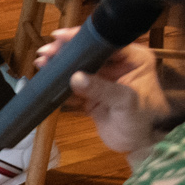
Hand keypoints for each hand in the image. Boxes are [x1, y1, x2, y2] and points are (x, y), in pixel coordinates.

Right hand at [40, 39, 171, 158]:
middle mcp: (118, 65)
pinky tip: (46, 80)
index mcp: (134, 59)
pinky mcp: (92, 94)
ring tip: (41, 63)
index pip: (106, 42)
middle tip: (46, 52)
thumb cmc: (143, 121)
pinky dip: (60, 84)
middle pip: (89, 53)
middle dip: (66, 52)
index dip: (83, 38)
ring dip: (60, 66)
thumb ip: (102, 88)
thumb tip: (75, 77)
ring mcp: (104, 80)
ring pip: (79, 68)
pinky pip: (74, 86)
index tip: (61, 37)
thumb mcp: (126, 102)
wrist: (141, 146)